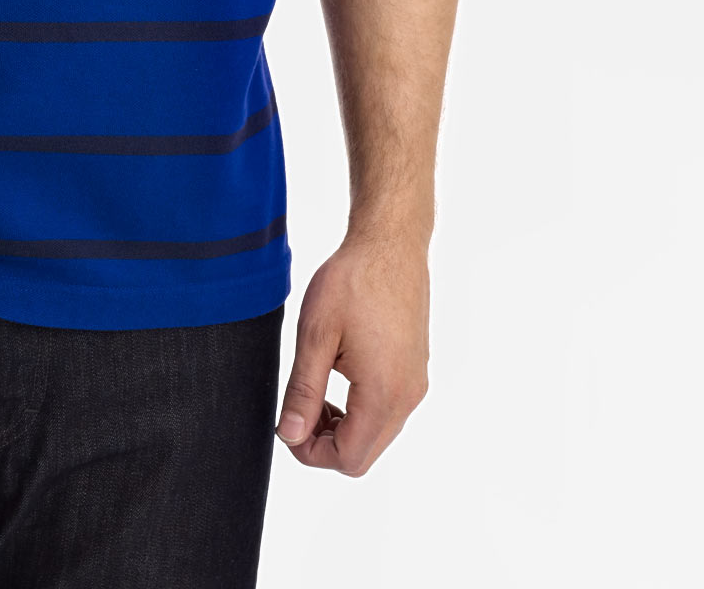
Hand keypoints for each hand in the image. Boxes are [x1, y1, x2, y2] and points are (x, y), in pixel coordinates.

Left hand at [275, 229, 430, 475]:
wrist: (390, 244)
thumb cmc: (353, 281)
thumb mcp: (315, 335)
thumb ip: (303, 391)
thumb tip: (290, 435)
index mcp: (383, 393)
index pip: (348, 458)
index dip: (311, 453)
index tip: (288, 424)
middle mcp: (408, 397)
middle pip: (365, 453)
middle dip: (326, 443)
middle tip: (298, 408)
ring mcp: (415, 383)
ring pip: (377, 433)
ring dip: (343, 426)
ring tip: (314, 389)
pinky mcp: (416, 369)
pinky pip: (389, 410)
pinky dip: (361, 409)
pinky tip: (338, 374)